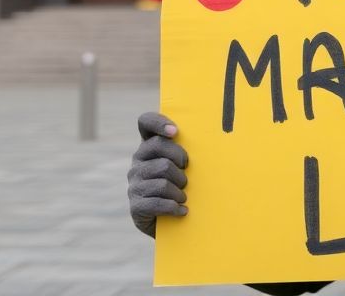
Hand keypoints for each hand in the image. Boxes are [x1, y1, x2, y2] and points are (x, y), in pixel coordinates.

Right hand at [128, 112, 188, 237]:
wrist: (169, 223)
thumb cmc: (182, 187)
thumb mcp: (183, 166)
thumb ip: (186, 150)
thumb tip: (210, 137)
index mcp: (149, 147)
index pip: (145, 122)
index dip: (158, 122)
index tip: (175, 132)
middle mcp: (137, 162)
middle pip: (159, 147)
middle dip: (180, 159)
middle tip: (187, 173)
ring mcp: (134, 183)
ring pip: (162, 177)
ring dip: (179, 189)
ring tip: (183, 196)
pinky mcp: (136, 205)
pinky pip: (158, 201)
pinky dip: (174, 207)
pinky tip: (182, 210)